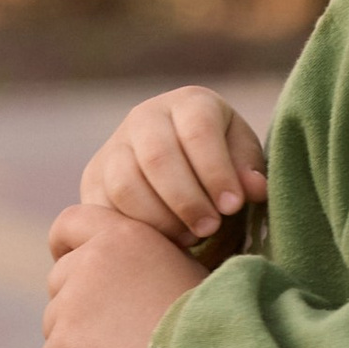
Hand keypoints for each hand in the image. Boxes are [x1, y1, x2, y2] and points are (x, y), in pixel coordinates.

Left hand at [41, 203, 204, 347]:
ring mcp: (74, 302)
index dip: (63, 246)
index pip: (69, 222)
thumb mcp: (179, 268)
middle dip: (75, 309)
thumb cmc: (207, 322)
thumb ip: (138, 262)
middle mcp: (93, 259)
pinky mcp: (66, 344)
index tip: (66, 265)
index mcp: (123, 235)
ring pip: (54, 326)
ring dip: (77, 346)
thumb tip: (115, 280)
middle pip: (58, 282)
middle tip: (109, 338)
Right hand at [81, 86, 267, 248]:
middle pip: (157, 157)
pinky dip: (135, 230)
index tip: (233, 206)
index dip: (216, 171)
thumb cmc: (222, 163)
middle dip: (187, 200)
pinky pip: (104, 209)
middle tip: (210, 228)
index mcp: (189, 103)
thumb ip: (249, 171)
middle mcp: (145, 117)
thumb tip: (255, 189)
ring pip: (125, 184)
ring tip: (190, 238)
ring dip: (160, 218)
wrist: (182, 169)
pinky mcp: (94, 179)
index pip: (198, 130)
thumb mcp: (242, 160)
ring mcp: (114, 146)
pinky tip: (163, 244)